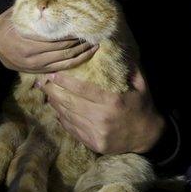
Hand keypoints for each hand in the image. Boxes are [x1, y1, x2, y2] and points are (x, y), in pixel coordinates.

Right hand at [0, 7, 98, 72]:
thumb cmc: (6, 26)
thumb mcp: (15, 13)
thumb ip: (31, 6)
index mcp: (26, 39)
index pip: (54, 36)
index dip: (70, 30)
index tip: (82, 22)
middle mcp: (32, 54)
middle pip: (62, 47)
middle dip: (79, 40)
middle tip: (93, 31)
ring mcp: (36, 65)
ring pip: (65, 59)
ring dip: (82, 51)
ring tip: (95, 42)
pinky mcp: (39, 71)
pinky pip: (63, 67)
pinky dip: (77, 61)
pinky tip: (88, 53)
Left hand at [41, 65, 164, 154]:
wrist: (147, 136)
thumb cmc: (142, 105)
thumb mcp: (141, 83)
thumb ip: (129, 67)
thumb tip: (114, 47)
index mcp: (113, 101)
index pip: (83, 90)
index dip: (66, 82)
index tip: (54, 74)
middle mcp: (103, 117)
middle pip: (71, 103)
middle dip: (54, 92)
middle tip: (43, 83)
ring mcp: (97, 133)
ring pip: (69, 117)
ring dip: (56, 105)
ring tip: (47, 94)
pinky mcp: (94, 143)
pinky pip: (73, 130)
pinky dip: (63, 120)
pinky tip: (57, 111)